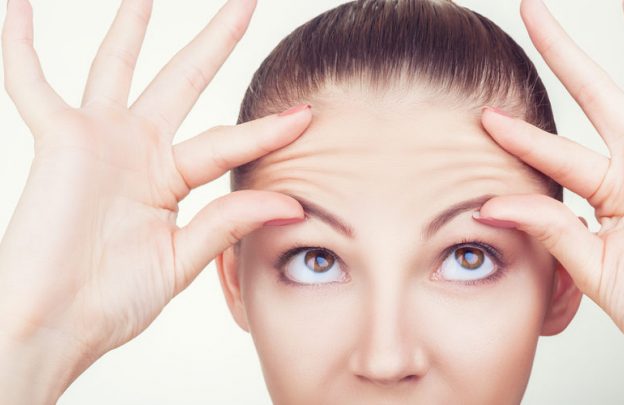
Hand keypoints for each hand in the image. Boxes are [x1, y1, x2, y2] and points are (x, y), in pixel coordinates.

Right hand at [0, 0, 310, 397]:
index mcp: (169, 180)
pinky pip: (31, 84)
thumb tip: (292, 203)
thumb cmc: (111, 303)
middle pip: (184, 80)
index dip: (268, 131)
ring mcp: (98, 140)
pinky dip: (19, 47)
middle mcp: (137, 151)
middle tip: (243, 3)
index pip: (228, 142)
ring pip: (118, 67)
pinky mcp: (58, 141)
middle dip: (214, 42)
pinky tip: (16, 8)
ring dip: (131, 27)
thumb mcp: (181, 258)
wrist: (56, 325)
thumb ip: (229, 222)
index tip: (308, 116)